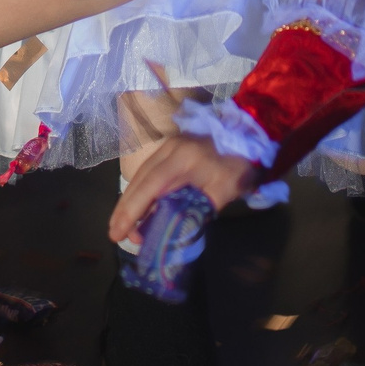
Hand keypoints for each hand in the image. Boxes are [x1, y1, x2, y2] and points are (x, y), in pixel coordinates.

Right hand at [108, 134, 261, 243]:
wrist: (250, 131)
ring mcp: (168, 146)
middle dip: (124, 210)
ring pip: (141, 175)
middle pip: (139, 180)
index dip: (133, 211)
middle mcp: (170, 150)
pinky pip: (148, 171)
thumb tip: (174, 232)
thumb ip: (199, 211)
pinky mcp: (170, 148)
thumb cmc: (240, 163)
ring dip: (129, 201)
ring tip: (121, 225)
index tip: (120, 232)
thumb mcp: (225, 192)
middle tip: (114, 234)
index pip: (151, 186)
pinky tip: (137, 207)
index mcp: (184, 160)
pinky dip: (140, 191)